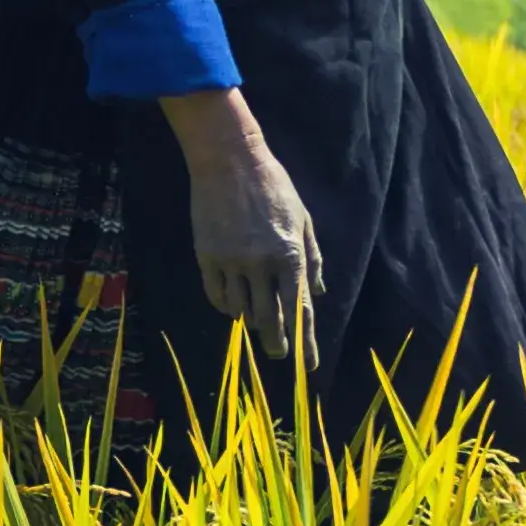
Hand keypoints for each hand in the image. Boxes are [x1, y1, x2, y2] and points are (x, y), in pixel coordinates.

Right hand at [161, 91, 314, 336]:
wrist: (228, 160)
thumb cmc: (274, 187)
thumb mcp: (304, 219)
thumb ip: (312, 258)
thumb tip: (319, 293)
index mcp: (290, 254)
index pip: (300, 309)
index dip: (305, 341)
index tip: (307, 366)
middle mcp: (261, 263)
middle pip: (269, 319)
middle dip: (277, 343)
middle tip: (279, 354)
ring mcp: (231, 261)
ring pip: (240, 311)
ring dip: (251, 323)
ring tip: (257, 323)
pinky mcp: (206, 256)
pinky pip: (217, 295)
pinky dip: (227, 307)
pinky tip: (233, 307)